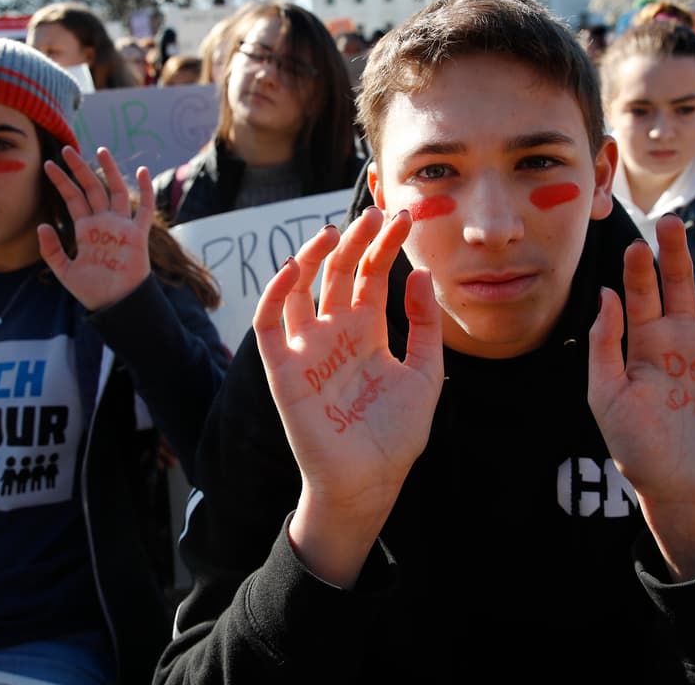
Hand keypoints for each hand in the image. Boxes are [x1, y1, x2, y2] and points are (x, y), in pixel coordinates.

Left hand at [39, 146, 152, 311]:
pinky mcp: (137, 234)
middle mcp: (103, 222)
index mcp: (85, 229)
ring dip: (109, 171)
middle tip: (67, 149)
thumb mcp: (64, 270)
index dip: (61, 181)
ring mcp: (121, 226)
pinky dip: (145, 190)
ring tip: (101, 150)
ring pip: (115, 191)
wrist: (114, 303)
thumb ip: (51, 249)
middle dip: (79, 169)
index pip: (72, 198)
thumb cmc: (91, 289)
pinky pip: (144, 209)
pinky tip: (142, 171)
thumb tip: (42, 225)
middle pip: (91, 188)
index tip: (48, 165)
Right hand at [253, 206, 442, 585]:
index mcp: (367, 331)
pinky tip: (294, 268)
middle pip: (338, 272)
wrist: (370, 483)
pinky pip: (270, 323)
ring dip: (313, 256)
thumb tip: (419, 274)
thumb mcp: (425, 372)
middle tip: (376, 212)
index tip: (404, 217)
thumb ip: (424, 324)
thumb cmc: (397, 434)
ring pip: (300, 288)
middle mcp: (335, 332)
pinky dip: (276, 293)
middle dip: (355, 240)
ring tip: (334, 231)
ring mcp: (307, 347)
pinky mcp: (282, 368)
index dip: (385, 245)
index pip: (370, 275)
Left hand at [588, 215, 694, 580]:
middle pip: (681, 287)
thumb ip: (604, 346)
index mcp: (645, 346)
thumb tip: (605, 293)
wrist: (686, 494)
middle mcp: (683, 342)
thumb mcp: (607, 397)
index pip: (641, 296)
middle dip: (677, 255)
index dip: (639, 271)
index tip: (635, 245)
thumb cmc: (638, 451)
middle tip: (673, 220)